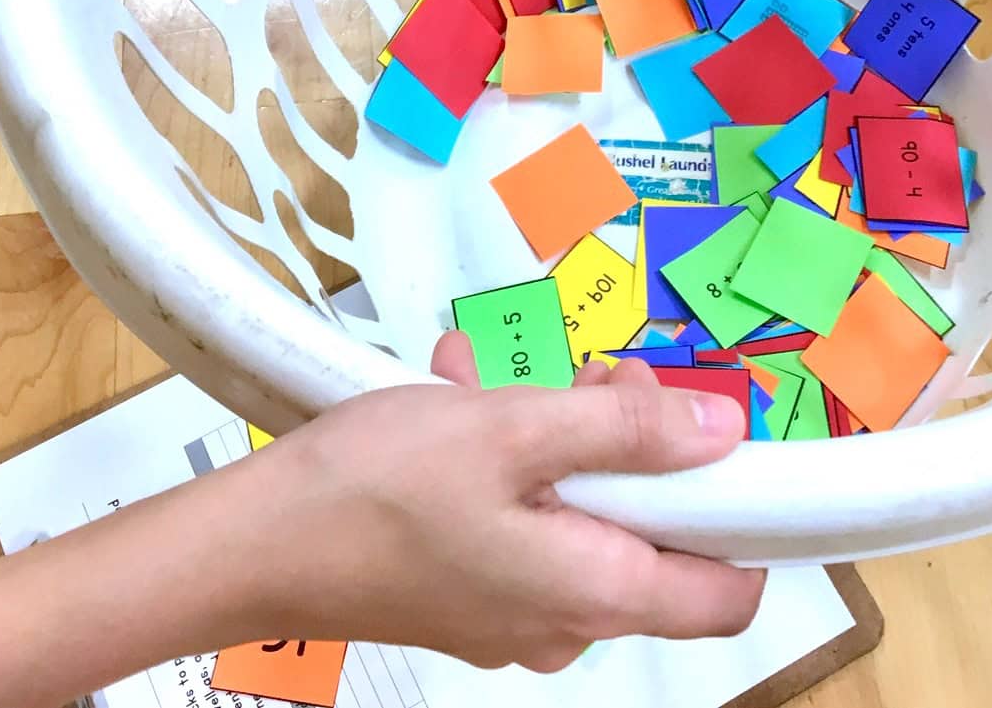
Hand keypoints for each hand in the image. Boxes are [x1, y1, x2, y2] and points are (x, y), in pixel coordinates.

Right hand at [0, 338, 761, 707]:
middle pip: (647, 528)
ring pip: (578, 508)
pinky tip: (455, 397)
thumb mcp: (510, 430)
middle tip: (575, 371)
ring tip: (490, 371)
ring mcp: (512, 612)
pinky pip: (520, 517)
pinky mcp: (467, 590)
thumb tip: (721, 429)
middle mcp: (564, 619)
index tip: (721, 436)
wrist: (250, 545)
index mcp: (594, 591)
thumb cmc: (372, 491)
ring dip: (548, 429)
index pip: (727, 592)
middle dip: (620, 435)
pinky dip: (501, 457)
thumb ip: (622, 431)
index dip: (742, 513)